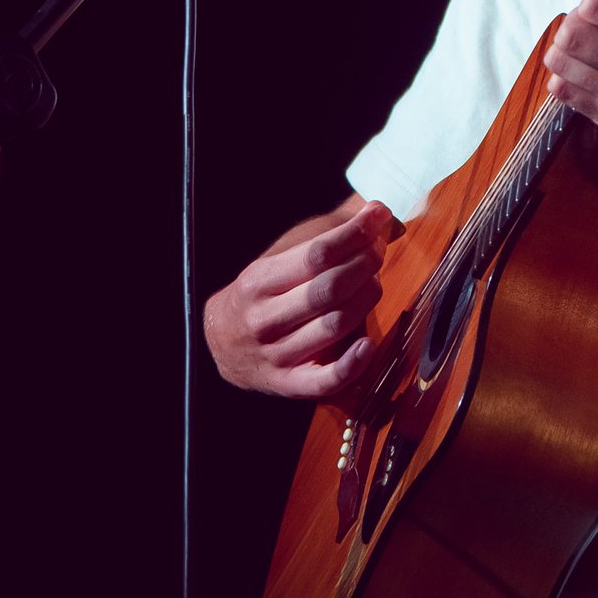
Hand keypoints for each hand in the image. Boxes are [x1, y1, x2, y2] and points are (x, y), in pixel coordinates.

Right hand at [203, 195, 399, 399]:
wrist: (220, 341)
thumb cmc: (261, 295)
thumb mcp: (276, 260)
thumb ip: (323, 238)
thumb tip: (376, 213)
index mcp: (258, 281)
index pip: (316, 254)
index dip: (354, 234)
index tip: (376, 218)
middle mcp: (264, 319)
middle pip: (328, 289)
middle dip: (364, 264)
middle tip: (378, 251)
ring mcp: (276, 355)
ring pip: (334, 326)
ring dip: (366, 299)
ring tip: (375, 282)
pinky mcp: (290, 384)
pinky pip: (326, 380)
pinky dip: (353, 364)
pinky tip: (369, 343)